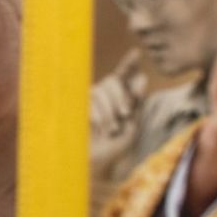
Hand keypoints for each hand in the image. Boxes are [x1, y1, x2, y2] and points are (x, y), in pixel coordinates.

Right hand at [88, 50, 147, 173]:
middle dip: (122, 97)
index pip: (122, 76)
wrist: (94, 163)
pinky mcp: (76, 107)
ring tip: (111, 129)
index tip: (137, 53)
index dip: (128, 64)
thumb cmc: (114, 148)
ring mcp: (87, 100)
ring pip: (101, 90)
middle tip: (125, 115)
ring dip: (110, 110)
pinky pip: (91, 100)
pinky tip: (100, 128)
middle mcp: (101, 95)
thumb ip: (136, 102)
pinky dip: (100, 115)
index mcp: (117, 98)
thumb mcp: (132, 124)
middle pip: (113, 81)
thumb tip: (141, 77)